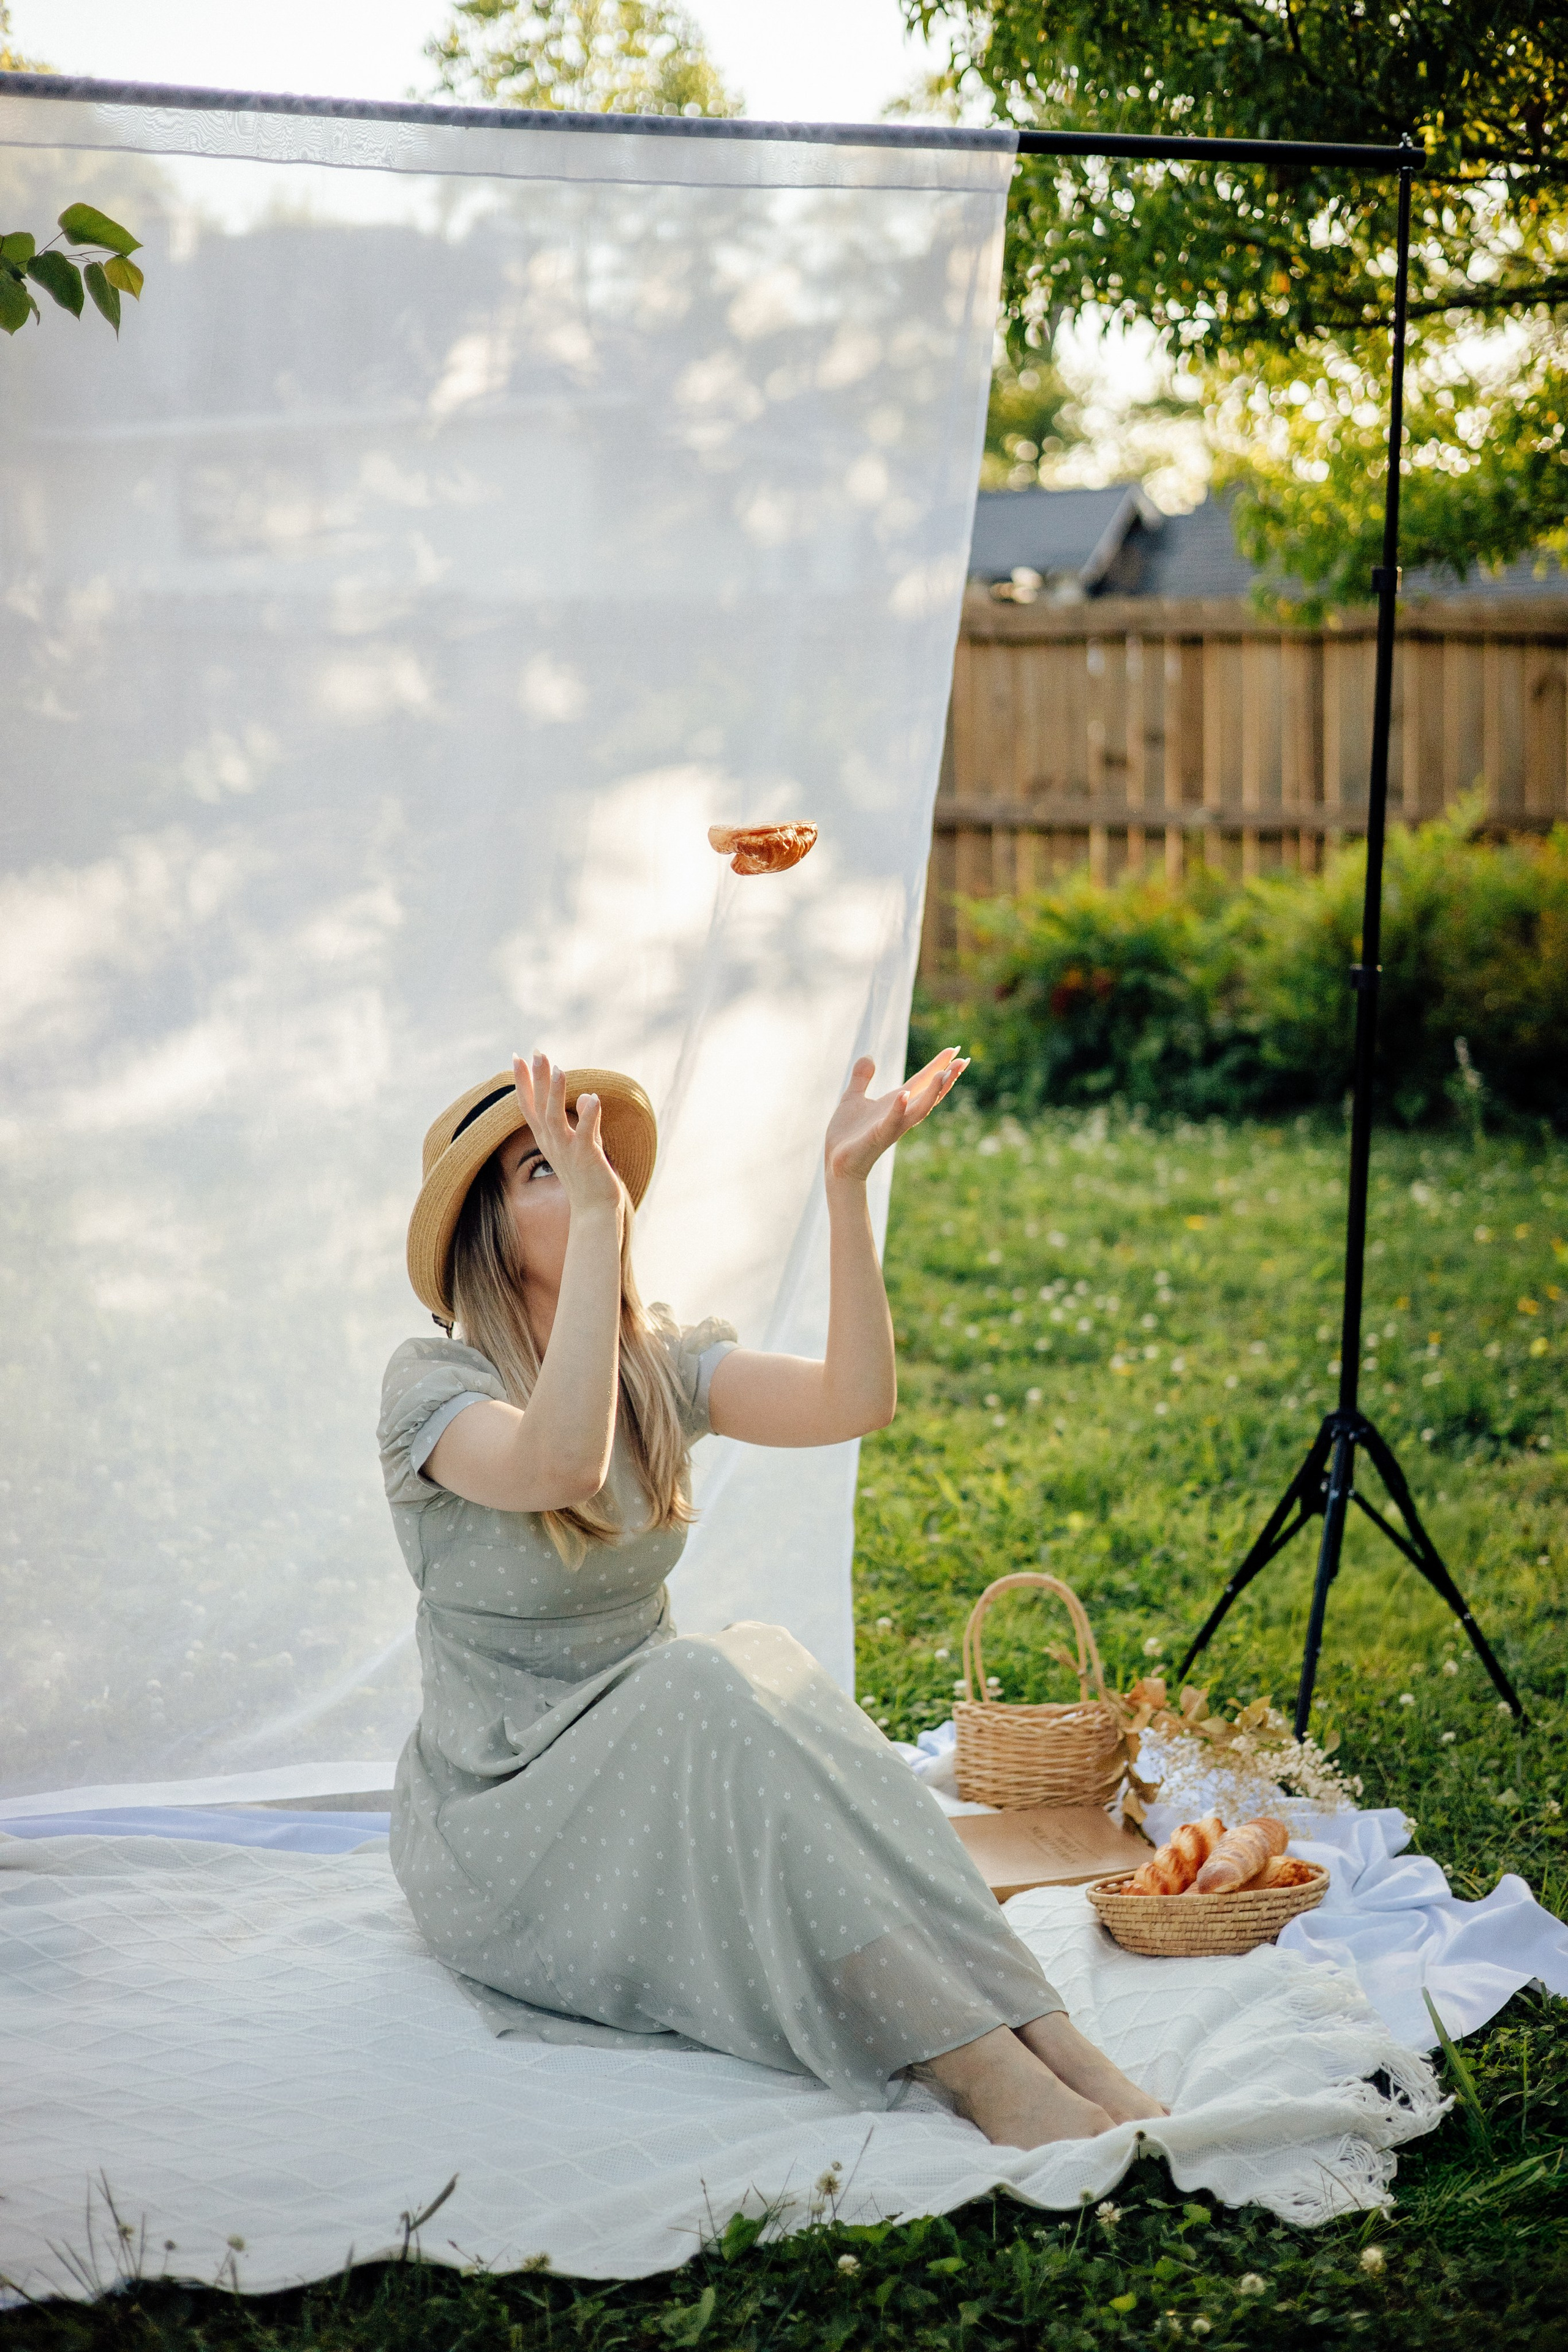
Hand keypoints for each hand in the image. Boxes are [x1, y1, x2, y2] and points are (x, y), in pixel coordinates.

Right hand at [511, 1051, 624, 1226]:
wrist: (595, 1210)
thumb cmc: (589, 1176)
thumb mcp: (586, 1142)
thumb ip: (585, 1118)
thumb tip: (587, 1095)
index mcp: (548, 1137)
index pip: (530, 1105)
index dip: (523, 1082)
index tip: (517, 1058)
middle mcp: (552, 1142)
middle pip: (539, 1106)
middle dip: (536, 1079)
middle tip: (535, 1052)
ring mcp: (567, 1151)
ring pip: (555, 1118)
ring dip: (556, 1093)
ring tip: (558, 1068)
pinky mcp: (585, 1157)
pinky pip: (586, 1134)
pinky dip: (589, 1116)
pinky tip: (594, 1098)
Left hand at [823, 1048, 966, 1183]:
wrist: (836, 1164)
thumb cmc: (847, 1134)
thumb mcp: (852, 1097)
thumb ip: (861, 1078)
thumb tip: (868, 1056)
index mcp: (895, 1103)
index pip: (922, 1081)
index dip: (937, 1066)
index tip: (954, 1050)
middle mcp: (900, 1115)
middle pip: (929, 1094)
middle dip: (947, 1078)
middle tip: (963, 1060)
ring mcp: (891, 1127)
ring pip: (919, 1109)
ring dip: (933, 1092)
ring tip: (944, 1074)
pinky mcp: (877, 1136)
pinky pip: (891, 1122)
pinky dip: (898, 1109)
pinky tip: (903, 1094)